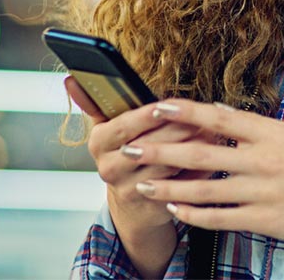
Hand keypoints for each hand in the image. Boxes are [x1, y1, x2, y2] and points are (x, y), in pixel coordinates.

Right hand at [65, 78, 212, 232]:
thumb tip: (70, 78)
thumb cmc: (122, 152)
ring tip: (212, 131)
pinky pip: (182, 185)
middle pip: (147, 146)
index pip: (121, 127)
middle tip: (200, 116)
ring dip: (193, 148)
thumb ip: (94, 102)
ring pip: (168, 166)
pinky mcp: (154, 204)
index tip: (164, 105)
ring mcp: (131, 189)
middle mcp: (110, 169)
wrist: (132, 203)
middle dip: (176, 129)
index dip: (143, 116)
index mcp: (98, 143)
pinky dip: (200, 169)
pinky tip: (213, 154)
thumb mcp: (107, 127)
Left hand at [120, 99, 283, 247]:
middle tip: (130, 148)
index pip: (218, 117)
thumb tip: (221, 113)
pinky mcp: (264, 220)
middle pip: (200, 152)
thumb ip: (256, 127)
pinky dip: (194, 214)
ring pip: (204, 188)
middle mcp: (262, 160)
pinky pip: (220, 217)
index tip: (155, 107)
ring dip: (168, 187)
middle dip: (160, 150)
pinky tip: (175, 210)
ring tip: (141, 184)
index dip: (184, 112)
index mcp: (269, 132)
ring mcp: (262, 192)